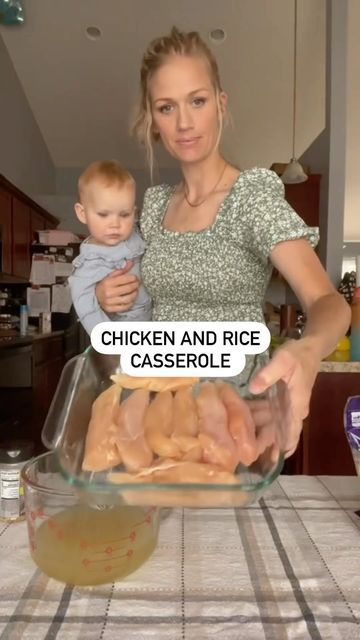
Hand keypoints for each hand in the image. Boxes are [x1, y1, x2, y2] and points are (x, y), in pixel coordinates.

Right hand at [95, 260, 139, 313]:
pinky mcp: (111, 309)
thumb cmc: (104, 285)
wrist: (94, 296)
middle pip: (128, 288)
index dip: (133, 278)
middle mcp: (108, 292)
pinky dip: (130, 303)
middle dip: (135, 285)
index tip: (135, 278)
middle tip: (138, 283)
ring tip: (136, 291)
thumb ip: (121, 270)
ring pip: (128, 299)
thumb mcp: (110, 276)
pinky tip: (132, 299)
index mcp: (108, 282)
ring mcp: (109, 302)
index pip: (124, 279)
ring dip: (134, 294)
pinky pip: (125, 307)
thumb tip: (131, 262)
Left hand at [248, 339, 319, 457]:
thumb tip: (253, 389)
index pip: (292, 430)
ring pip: (271, 425)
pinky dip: (255, 418)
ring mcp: (287, 407)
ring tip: (238, 441)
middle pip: (279, 432)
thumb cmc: (298, 355)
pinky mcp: (280, 402)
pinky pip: (267, 414)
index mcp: (297, 404)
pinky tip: (239, 420)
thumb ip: (268, 374)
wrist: (309, 349)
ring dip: (257, 432)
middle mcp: (293, 410)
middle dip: (265, 444)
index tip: (272, 460)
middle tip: (245, 454)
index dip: (283, 446)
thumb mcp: (283, 360)